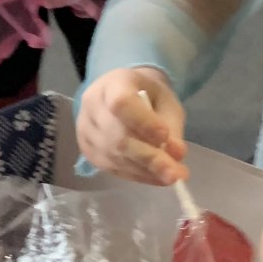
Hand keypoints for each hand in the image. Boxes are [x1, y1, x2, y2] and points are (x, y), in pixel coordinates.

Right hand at [77, 68, 188, 183]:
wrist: (125, 95)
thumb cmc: (149, 96)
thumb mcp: (167, 103)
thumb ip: (172, 127)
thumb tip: (176, 155)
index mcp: (113, 83)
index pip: (121, 103)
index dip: (143, 122)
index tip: (165, 137)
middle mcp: (92, 105)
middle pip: (117, 137)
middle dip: (149, 158)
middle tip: (176, 174)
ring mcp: (85, 129)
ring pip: (114, 157)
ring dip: (145, 171)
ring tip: (171, 176)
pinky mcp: (87, 150)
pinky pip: (111, 168)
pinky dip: (137, 176)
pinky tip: (156, 177)